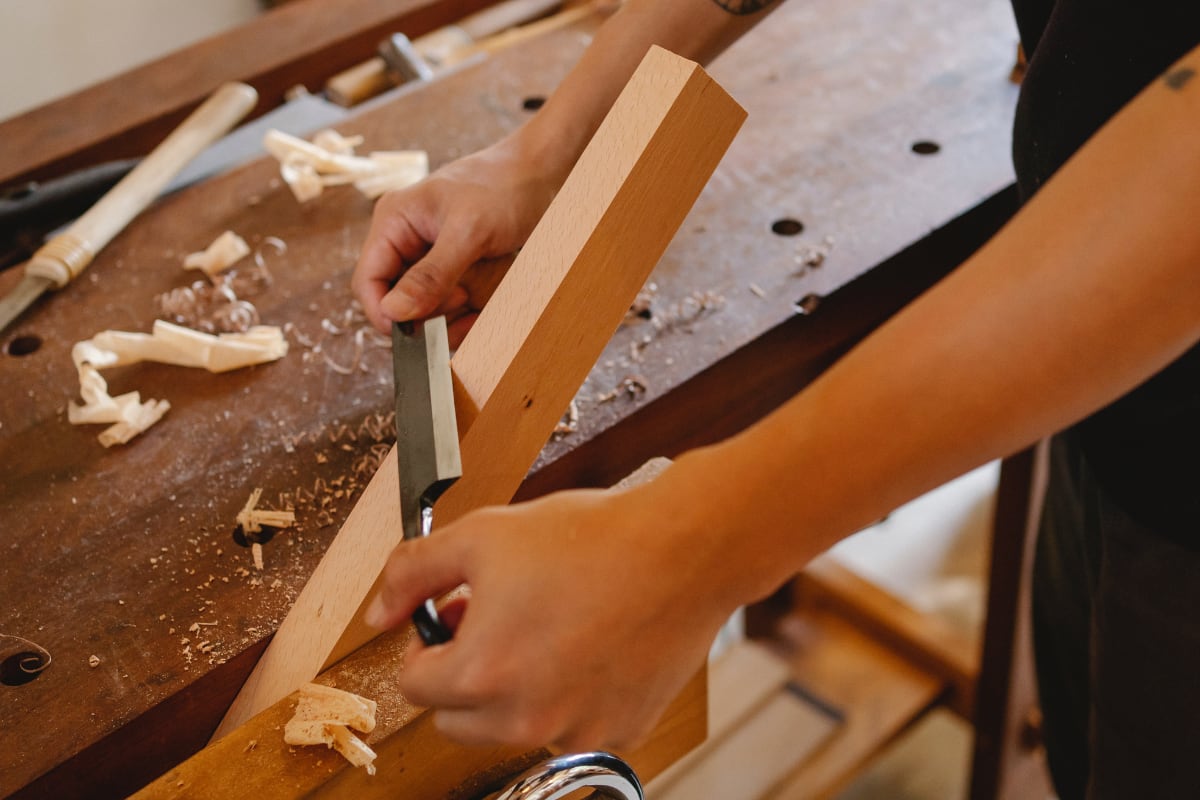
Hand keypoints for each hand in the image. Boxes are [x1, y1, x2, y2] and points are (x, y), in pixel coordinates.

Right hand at [352, 138, 559, 345]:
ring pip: (427, 307)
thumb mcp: (468, 232)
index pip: (367, 281)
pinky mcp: (455, 269)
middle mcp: (406, 241)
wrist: (541, 173)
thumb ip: (430, 274)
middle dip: (426, 312)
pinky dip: (467, 314)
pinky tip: (483, 311)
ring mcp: (431, 257)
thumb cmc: (503, 187)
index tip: (414, 334)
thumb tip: (393, 311)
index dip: (384, 313)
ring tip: (477, 296)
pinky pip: (452, 304)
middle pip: (398, 300)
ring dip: (450, 316)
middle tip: (462, 297)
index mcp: (394, 223)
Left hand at [364, 484, 734, 752]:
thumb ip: (413, 573)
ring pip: (512, 727)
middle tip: (496, 620)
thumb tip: (379, 612)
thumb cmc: (590, 538)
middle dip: (463, 673)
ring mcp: (576, 731)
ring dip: (514, 689)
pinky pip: (570, 727)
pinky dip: (569, 697)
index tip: (454, 616)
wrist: (683, 549)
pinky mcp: (619, 732)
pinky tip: (588, 645)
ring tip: (547, 627)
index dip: (427, 641)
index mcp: (480, 675)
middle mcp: (525, 718)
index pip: (412, 684)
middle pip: (455, 718)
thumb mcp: (481, 535)